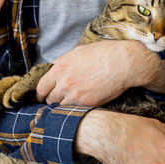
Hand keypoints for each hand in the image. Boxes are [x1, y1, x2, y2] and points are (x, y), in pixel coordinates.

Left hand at [35, 41, 164, 105]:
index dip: (40, 94)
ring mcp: (75, 95)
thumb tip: (53, 67)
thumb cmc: (103, 54)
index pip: (41, 87)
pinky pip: (75, 111)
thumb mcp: (78, 52)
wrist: (123, 63)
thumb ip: (62, 61)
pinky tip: (81, 106)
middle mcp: (64, 83)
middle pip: (49, 100)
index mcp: (59, 68)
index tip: (42, 97)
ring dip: (64, 107)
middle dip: (52, 100)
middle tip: (58, 100)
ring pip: (61, 108)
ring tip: (71, 103)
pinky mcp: (87, 103)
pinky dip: (76, 110)